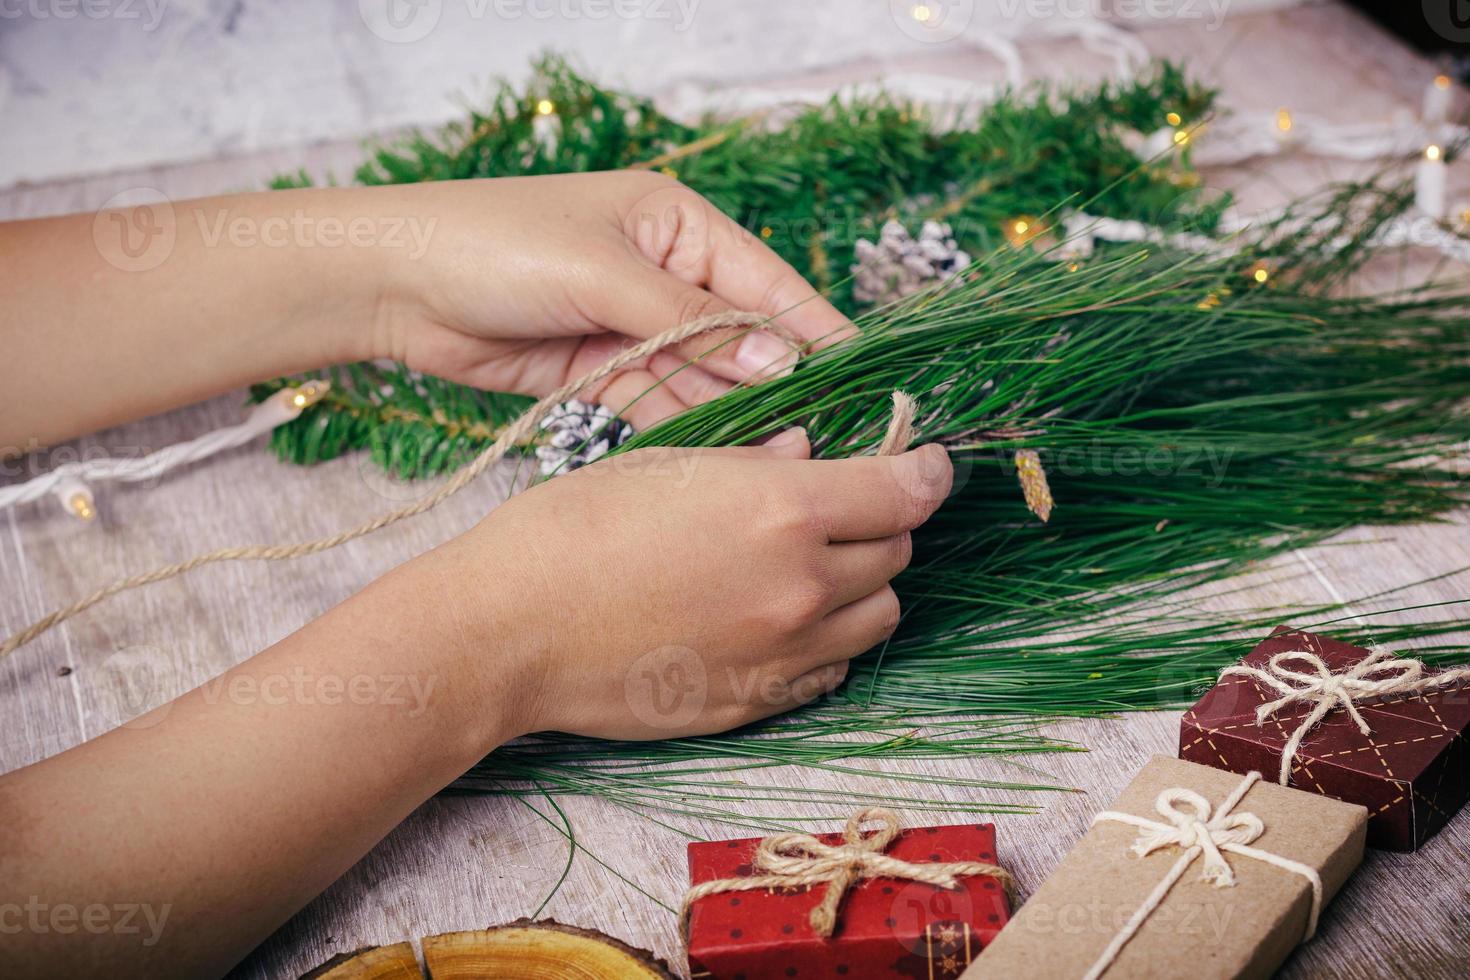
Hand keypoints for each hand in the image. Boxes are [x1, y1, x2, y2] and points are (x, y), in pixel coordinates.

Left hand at [376, 171, 854, 430]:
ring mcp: (635, 329)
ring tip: (780, 462)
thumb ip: (692, 323)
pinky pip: (661, 406)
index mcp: (678, 227)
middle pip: (742, 340)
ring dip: (736, 418)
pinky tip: (720, 460)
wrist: (394, 284)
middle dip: (780, 387)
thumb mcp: (602, 272)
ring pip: (705, 381)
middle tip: (826, 441)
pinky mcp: (602, 374)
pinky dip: (686, 432)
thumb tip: (782, 362)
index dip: (816, 333)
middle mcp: (666, 277)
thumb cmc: (497, 245)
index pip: (768, 283)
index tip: (865, 381)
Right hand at [427, 429, 952, 740]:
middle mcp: (801, 586)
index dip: (926, 469)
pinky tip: (780, 621)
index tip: (927, 461)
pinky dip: (827, 641)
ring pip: (878, 617)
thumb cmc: (572, 528)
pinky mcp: (758, 704)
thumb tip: (809, 452)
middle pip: (897, 553)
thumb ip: (757, 462)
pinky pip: (832, 670)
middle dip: (885, 523)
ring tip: (813, 567)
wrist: (509, 630)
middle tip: (848, 508)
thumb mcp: (667, 466)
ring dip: (863, 586)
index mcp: (783, 510)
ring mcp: (783, 654)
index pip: (904, 490)